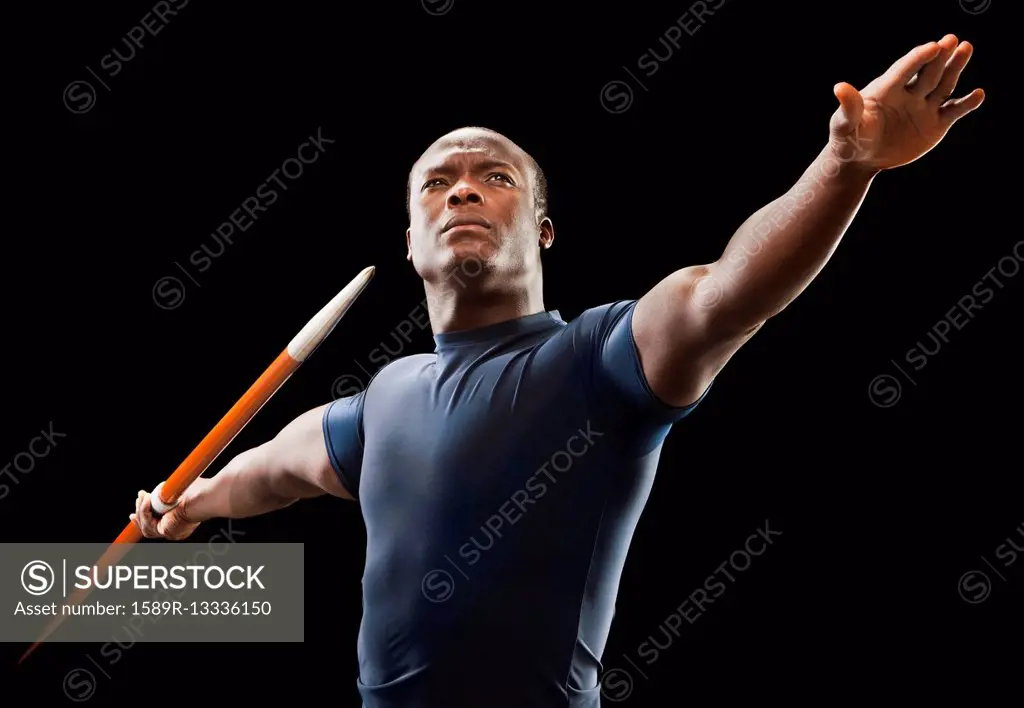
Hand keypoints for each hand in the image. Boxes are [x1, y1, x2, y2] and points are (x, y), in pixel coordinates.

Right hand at [131, 485, 201, 540]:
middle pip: (149, 528)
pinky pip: (148, 523)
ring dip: (141, 510)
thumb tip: (164, 488)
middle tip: (138, 499)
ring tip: (142, 495)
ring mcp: (171, 532)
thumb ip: (171, 493)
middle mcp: (176, 530)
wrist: (205, 497)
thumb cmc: (200, 491)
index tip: (133, 514)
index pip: (158, 525)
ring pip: (146, 527)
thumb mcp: (180, 491)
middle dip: (140, 515)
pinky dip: (144, 511)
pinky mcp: (166, 532)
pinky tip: (146, 499)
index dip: (144, 519)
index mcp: (181, 521)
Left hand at [828, 34, 984, 170]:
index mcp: (887, 90)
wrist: (860, 160)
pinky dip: (967, 103)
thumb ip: (848, 107)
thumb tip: (840, 87)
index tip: (932, 46)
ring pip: (943, 84)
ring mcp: (923, 108)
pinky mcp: (935, 124)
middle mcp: (908, 94)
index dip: (917, 58)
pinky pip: (954, 110)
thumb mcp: (844, 125)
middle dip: (939, 57)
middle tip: (952, 40)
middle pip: (927, 72)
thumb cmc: (848, 139)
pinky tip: (978, 94)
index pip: (904, 70)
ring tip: (966, 48)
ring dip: (955, 68)